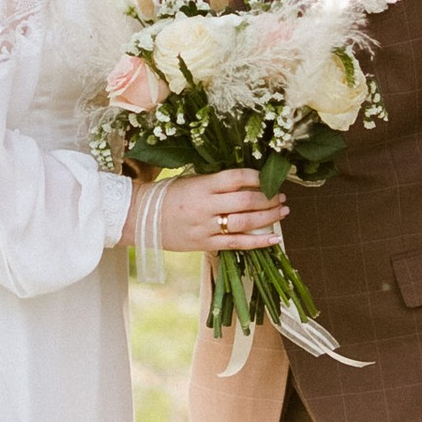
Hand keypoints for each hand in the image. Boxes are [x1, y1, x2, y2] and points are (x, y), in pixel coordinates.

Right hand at [156, 168, 286, 255]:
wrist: (139, 218)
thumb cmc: (167, 195)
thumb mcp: (190, 180)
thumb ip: (215, 182)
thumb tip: (247, 182)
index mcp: (201, 185)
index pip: (236, 178)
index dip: (257, 177)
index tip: (269, 177)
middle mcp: (205, 206)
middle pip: (246, 201)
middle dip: (269, 198)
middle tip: (281, 196)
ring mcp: (205, 227)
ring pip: (245, 222)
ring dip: (269, 217)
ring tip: (282, 211)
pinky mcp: (205, 244)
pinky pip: (237, 244)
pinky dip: (258, 241)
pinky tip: (275, 238)